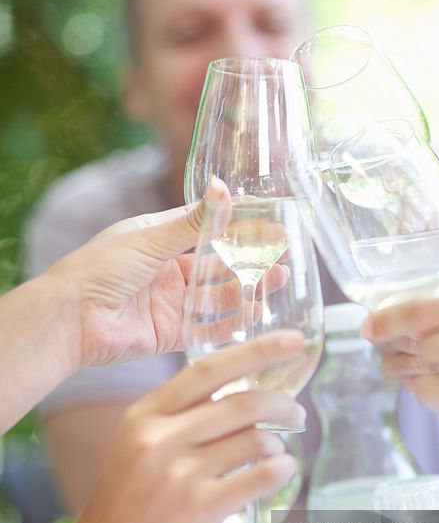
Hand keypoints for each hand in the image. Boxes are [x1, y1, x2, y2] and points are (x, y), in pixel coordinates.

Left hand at [43, 176, 282, 368]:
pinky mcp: (171, 333)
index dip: (235, 226)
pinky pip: (208, 328)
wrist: (71, 319)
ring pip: (218, 296)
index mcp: (156, 239)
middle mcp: (166, 270)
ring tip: (278, 283)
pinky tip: (258, 314)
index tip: (268, 222)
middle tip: (283, 258)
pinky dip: (233, 323)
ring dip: (248, 290)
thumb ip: (192, 223)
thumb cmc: (99, 269)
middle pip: (217, 265)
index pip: (204, 228)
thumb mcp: (149, 239)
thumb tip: (224, 189)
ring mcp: (170, 303)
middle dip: (250, 262)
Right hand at [69, 331, 305, 522]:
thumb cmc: (126, 507)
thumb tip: (243, 401)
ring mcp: (181, 473)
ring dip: (278, 444)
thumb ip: (180, 420)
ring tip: (276, 454)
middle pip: (243, 402)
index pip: (210, 368)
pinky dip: (281, 470)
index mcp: (145, 414)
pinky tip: (281, 472)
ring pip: (256, 438)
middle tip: (298, 413)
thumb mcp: (137, 447)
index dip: (258, 350)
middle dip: (283, 404)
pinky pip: (261, 475)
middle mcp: (161, 437)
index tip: (295, 341)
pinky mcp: (200, 507)